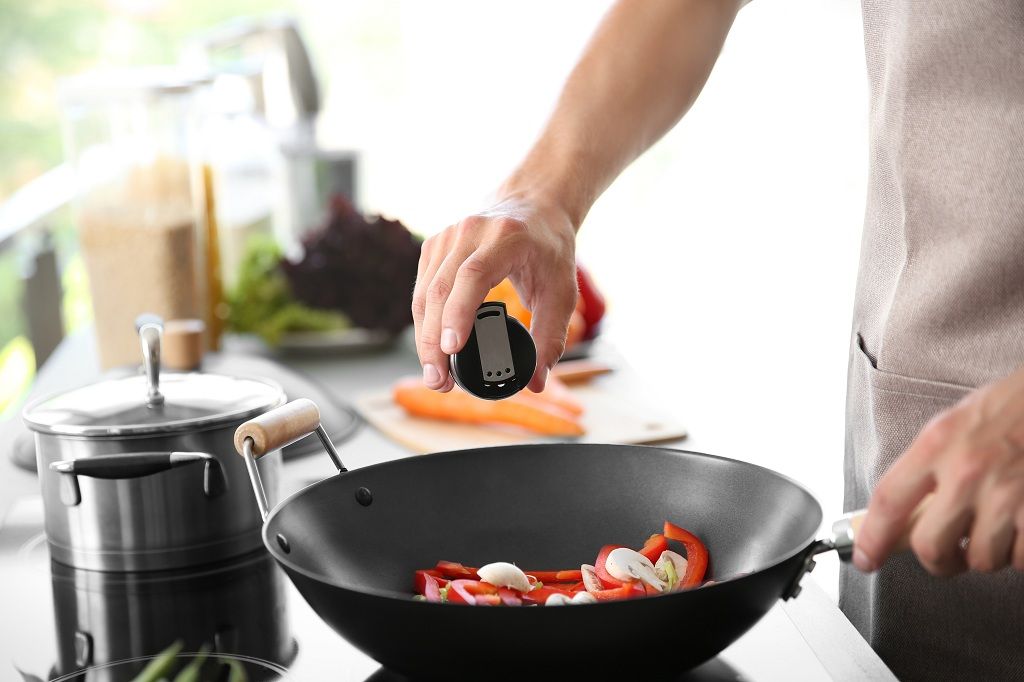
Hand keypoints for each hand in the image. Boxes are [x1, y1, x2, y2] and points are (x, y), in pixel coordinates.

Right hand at [412, 196, 577, 392]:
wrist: (534, 204)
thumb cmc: (549, 248)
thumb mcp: (562, 291)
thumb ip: (551, 337)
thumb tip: (536, 383)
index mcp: (506, 237)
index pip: (473, 276)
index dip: (458, 313)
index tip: (451, 349)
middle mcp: (470, 231)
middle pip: (440, 289)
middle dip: (433, 341)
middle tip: (440, 382)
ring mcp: (447, 236)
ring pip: (424, 293)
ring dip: (424, 337)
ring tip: (435, 375)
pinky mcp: (434, 245)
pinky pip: (422, 288)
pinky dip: (424, 321)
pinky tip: (432, 349)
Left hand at [854, 367, 1023, 575]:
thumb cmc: (1010, 410)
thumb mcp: (953, 425)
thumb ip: (926, 468)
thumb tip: (902, 516)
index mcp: (937, 444)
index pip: (889, 501)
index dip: (872, 539)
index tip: (866, 558)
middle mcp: (968, 471)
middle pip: (930, 546)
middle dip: (936, 560)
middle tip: (945, 554)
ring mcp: (1006, 494)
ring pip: (980, 559)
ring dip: (983, 555)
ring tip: (992, 531)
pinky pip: (1020, 560)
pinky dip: (1018, 554)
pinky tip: (1018, 530)